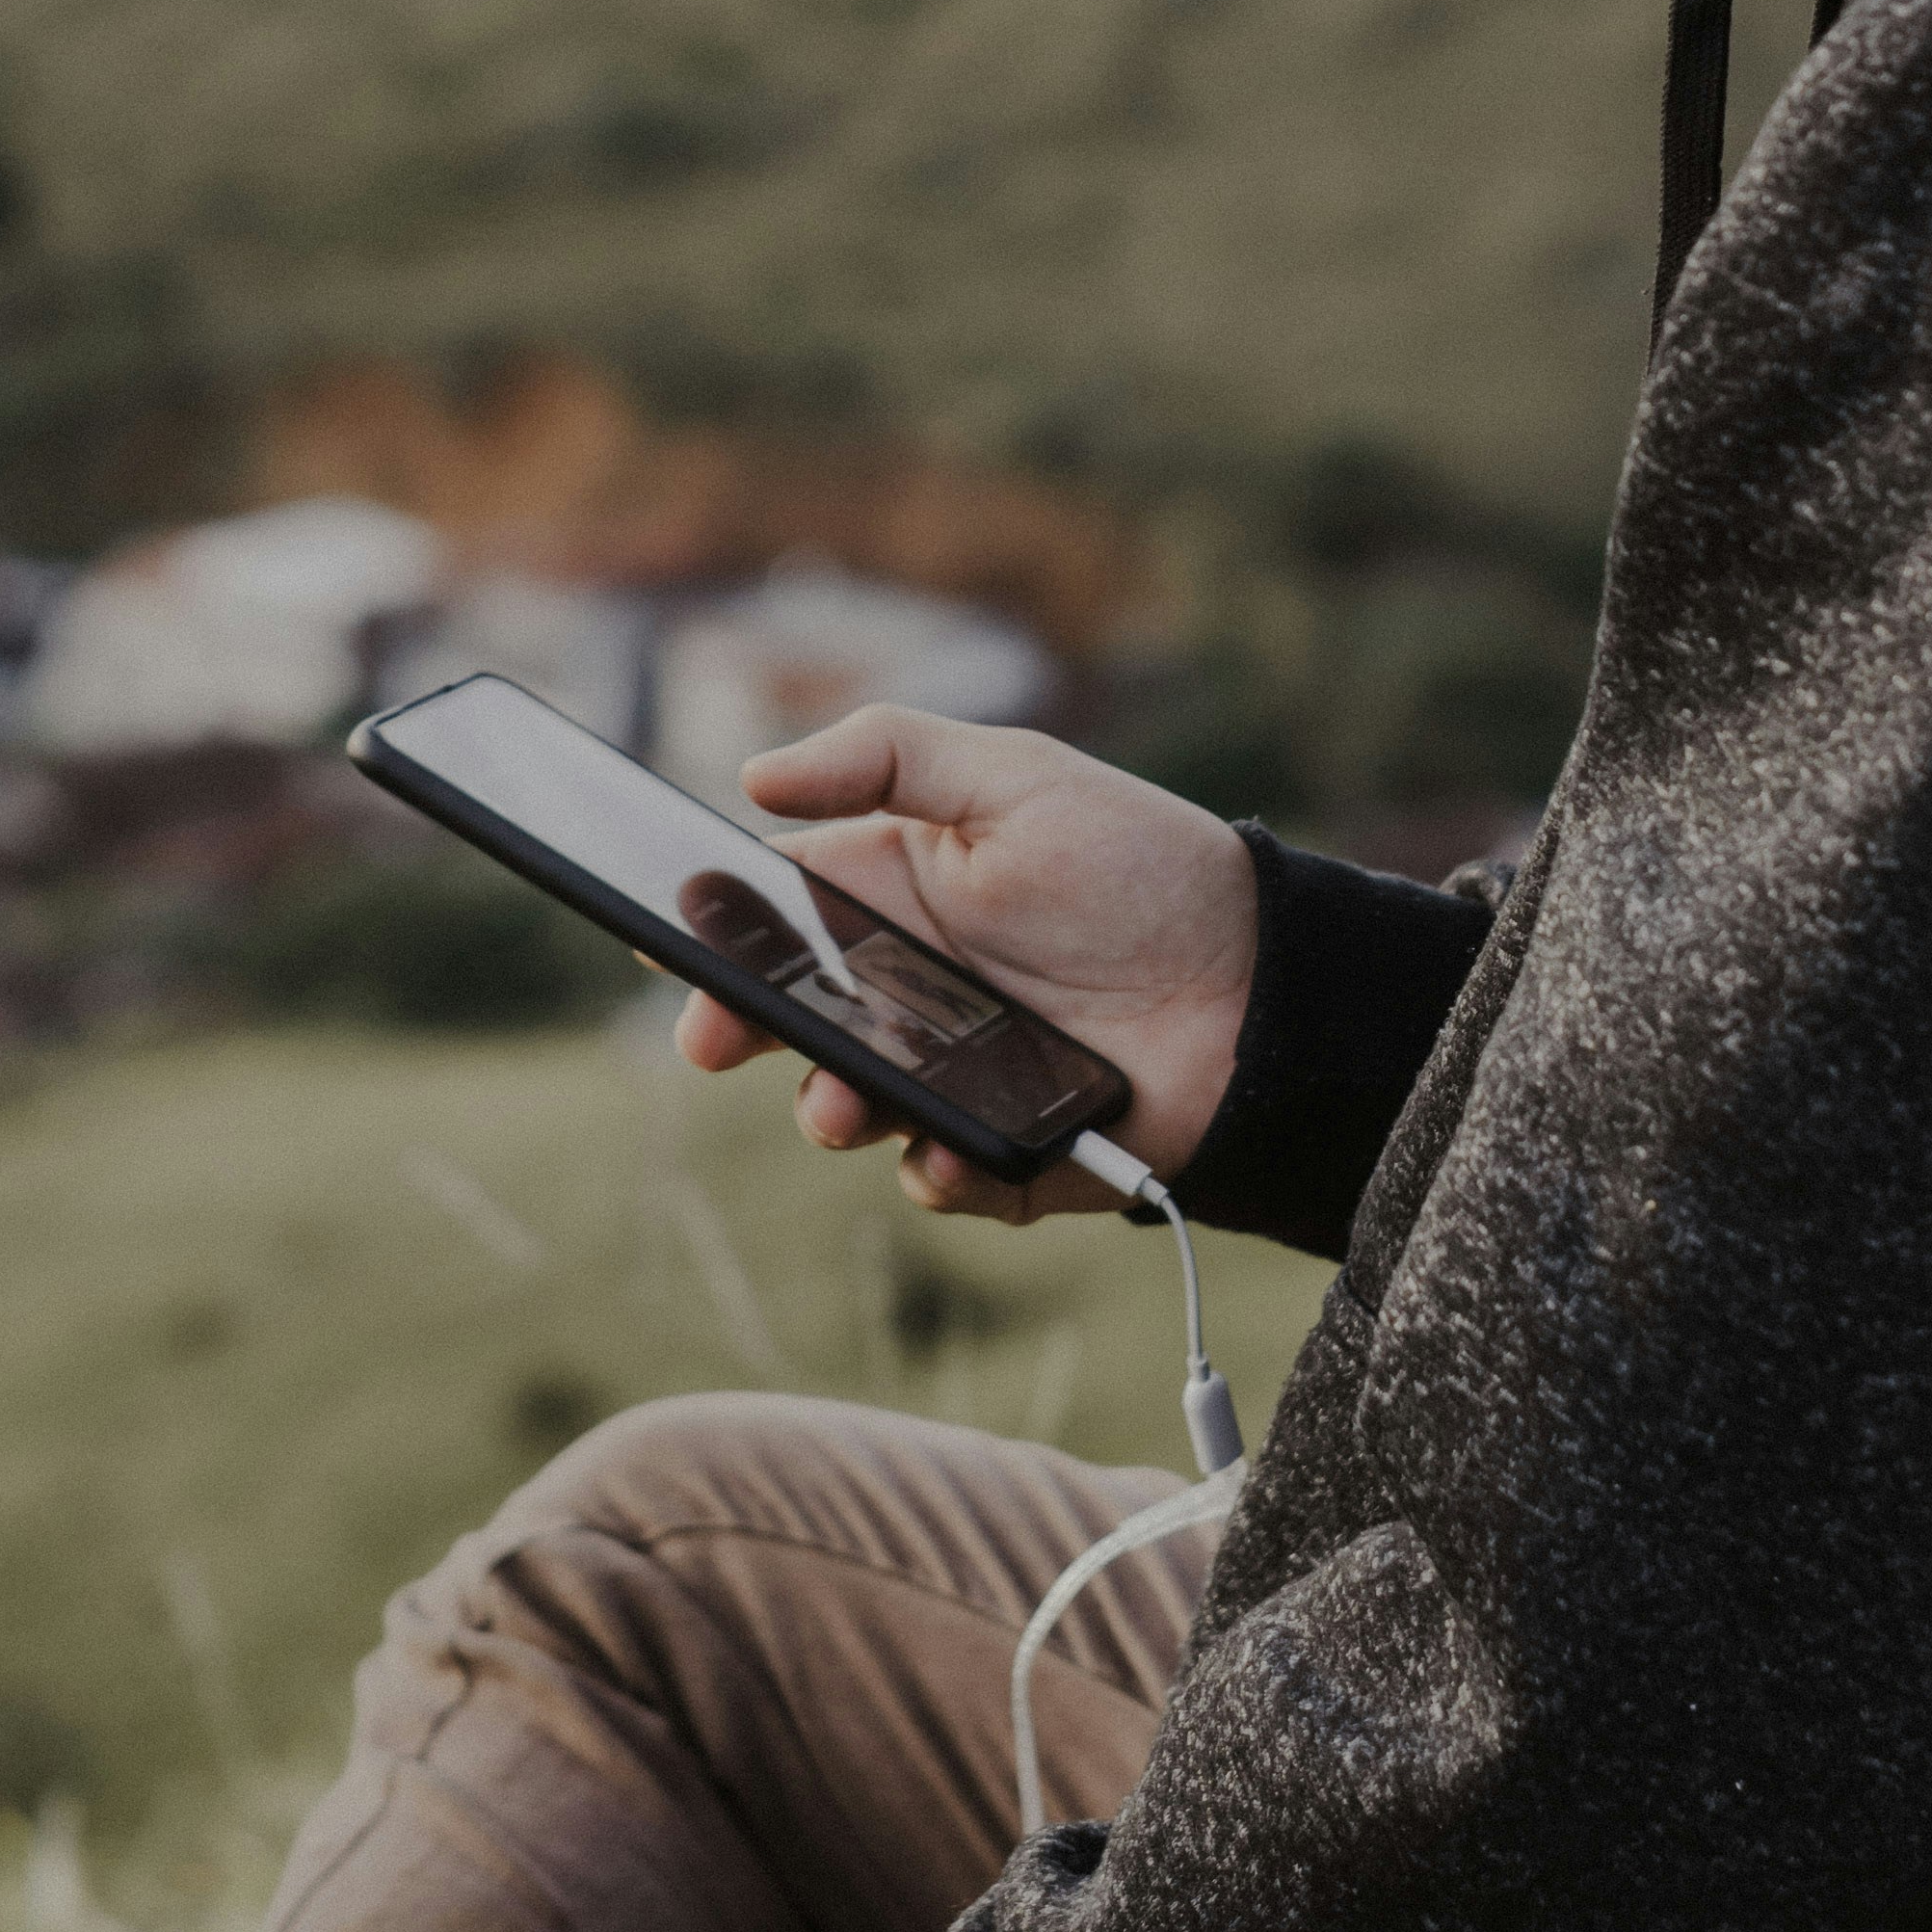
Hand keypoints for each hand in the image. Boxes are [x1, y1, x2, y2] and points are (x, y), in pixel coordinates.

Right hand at [673, 705, 1257, 1222]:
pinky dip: (933, 1173)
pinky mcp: (1006, 1152)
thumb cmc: (1139, 864)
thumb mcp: (1013, 775)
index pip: (781, 913)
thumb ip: (886, 755)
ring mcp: (955, 1074)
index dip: (718, 933)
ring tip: (843, 1102)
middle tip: (717, 1042)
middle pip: (793, 1019)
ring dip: (830, 1108)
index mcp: (901, 891)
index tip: (671, 950)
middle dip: (742, 1032)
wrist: (1260, 982)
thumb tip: (755, 772)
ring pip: (850, 1106)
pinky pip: (939, 1177)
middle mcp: (914, 987)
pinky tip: (947, 1152)